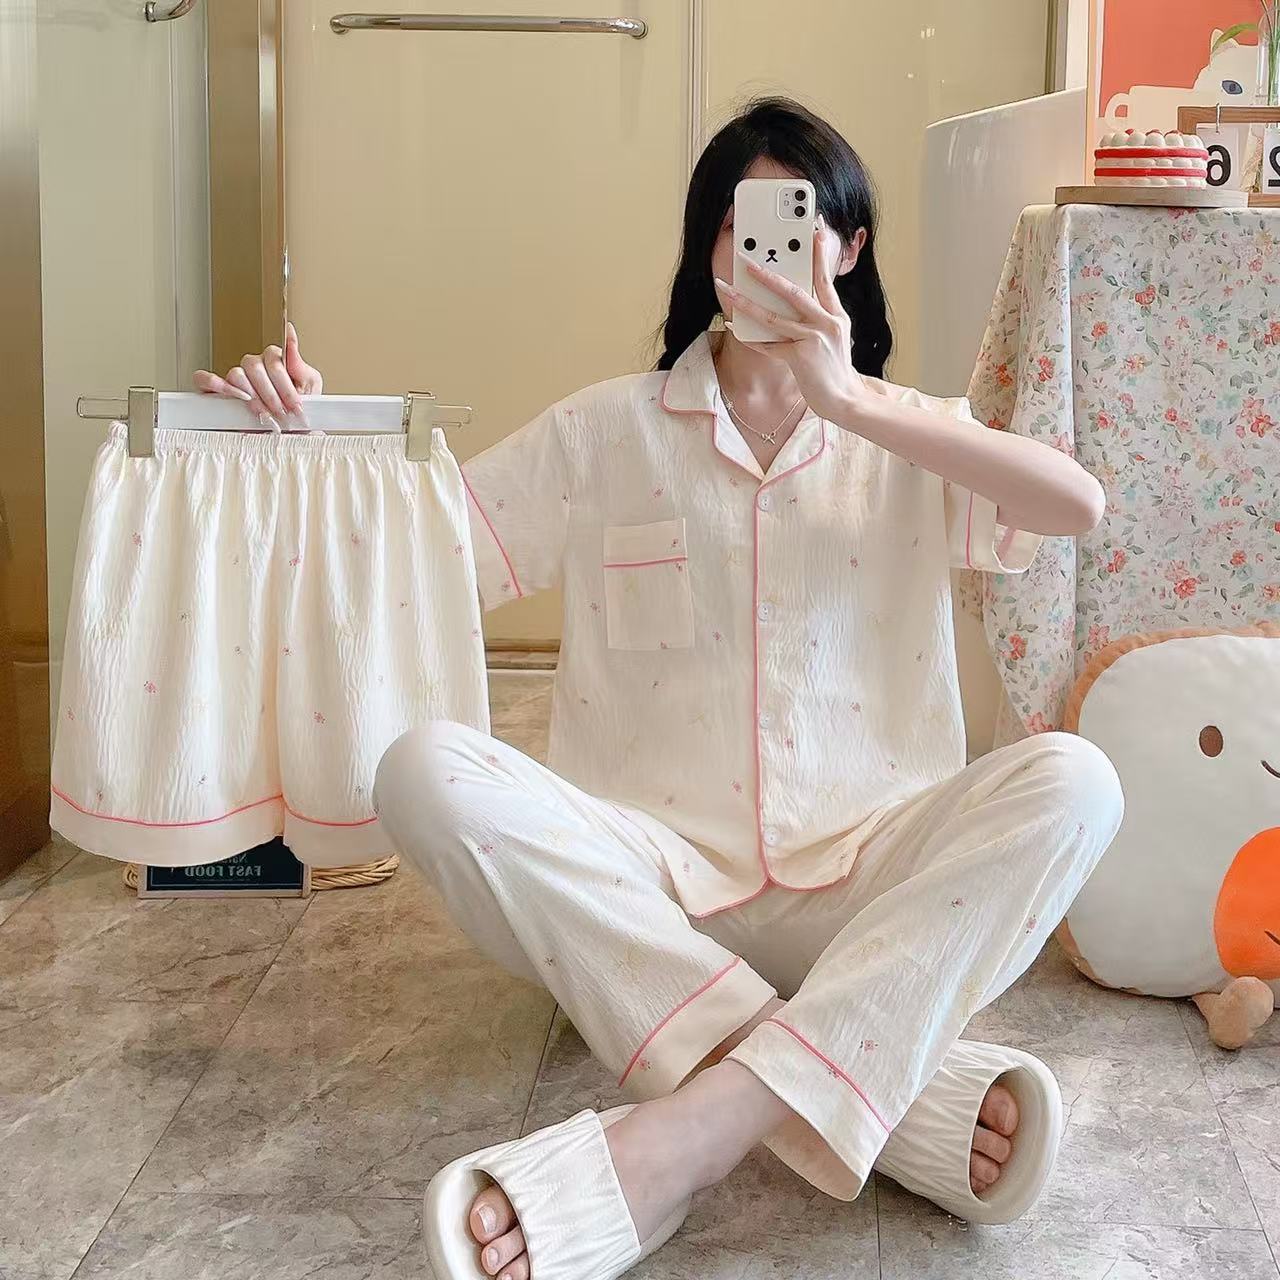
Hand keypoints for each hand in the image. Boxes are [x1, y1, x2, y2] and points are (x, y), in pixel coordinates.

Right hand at [194, 322, 322, 424]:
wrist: (289, 438)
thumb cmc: (297, 414)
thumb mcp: (309, 387)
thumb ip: (299, 363)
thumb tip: (289, 331)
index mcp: (274, 362)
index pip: (273, 359)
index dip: (285, 385)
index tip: (296, 406)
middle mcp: (253, 367)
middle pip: (254, 366)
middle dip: (271, 394)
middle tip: (282, 414)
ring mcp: (235, 379)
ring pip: (236, 374)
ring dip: (253, 397)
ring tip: (265, 415)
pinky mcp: (217, 393)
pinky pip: (204, 379)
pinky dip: (216, 385)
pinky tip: (236, 398)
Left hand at [714, 219, 866, 424]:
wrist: (846, 401)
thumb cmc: (835, 370)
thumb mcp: (836, 338)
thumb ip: (819, 318)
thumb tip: (794, 302)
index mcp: (836, 315)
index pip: (825, 279)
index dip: (818, 254)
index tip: (813, 230)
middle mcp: (826, 323)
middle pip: (793, 292)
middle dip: (767, 274)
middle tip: (747, 260)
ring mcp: (813, 340)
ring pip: (773, 317)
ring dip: (746, 303)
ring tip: (727, 290)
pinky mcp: (800, 358)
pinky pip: (769, 345)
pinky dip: (751, 338)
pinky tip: (735, 328)